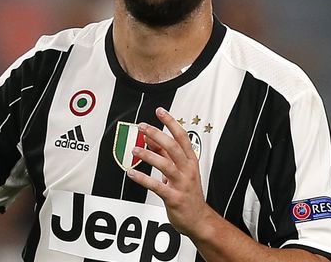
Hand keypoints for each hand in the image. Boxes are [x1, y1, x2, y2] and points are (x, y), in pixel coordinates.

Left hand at [126, 107, 215, 237]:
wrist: (199, 219)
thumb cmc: (189, 193)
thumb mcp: (180, 170)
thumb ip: (166, 155)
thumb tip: (150, 139)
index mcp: (191, 161)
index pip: (182, 137)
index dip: (171, 122)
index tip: (160, 111)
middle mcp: (187, 170)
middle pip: (173, 147)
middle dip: (157, 134)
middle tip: (142, 127)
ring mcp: (181, 184)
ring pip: (165, 164)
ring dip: (148, 155)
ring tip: (135, 149)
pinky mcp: (174, 197)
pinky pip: (156, 186)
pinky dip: (143, 178)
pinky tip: (131, 173)